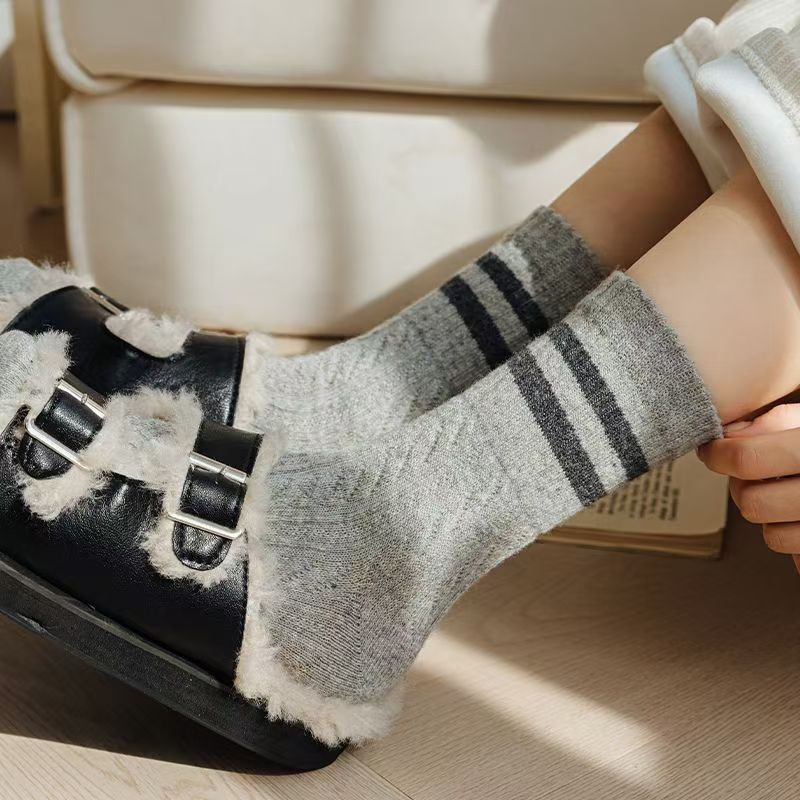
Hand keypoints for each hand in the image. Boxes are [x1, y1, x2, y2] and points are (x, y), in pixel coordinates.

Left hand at [698, 403, 799, 573]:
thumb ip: (776, 422)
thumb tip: (731, 436)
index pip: (748, 459)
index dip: (718, 454)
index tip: (712, 451)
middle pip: (752, 502)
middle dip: (742, 488)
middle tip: (753, 475)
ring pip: (771, 536)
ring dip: (770, 518)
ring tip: (786, 496)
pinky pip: (798, 558)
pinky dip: (795, 540)